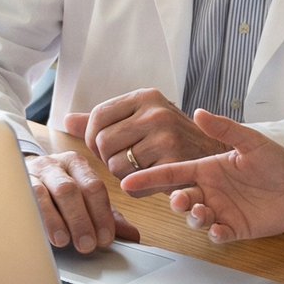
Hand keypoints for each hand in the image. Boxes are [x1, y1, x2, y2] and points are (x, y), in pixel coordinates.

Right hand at [26, 151, 140, 253]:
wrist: (15, 175)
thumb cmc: (55, 192)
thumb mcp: (82, 199)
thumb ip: (106, 216)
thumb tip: (133, 236)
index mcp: (77, 165)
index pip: (93, 187)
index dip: (101, 215)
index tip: (105, 239)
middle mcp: (54, 165)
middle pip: (69, 190)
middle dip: (80, 220)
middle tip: (87, 245)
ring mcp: (30, 174)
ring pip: (42, 194)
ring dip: (54, 220)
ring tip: (63, 241)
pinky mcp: (11, 186)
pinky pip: (19, 200)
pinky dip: (31, 218)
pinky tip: (37, 234)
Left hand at [67, 89, 218, 182]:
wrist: (215, 154)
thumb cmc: (174, 138)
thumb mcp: (142, 119)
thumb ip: (105, 120)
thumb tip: (67, 120)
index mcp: (145, 97)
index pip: (98, 115)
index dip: (92, 137)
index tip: (103, 147)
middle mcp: (155, 112)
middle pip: (102, 141)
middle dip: (106, 158)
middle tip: (124, 161)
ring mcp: (165, 136)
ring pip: (115, 164)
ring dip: (122, 175)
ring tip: (140, 169)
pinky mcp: (172, 161)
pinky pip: (133, 182)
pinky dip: (137, 187)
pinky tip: (151, 179)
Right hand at [122, 111, 283, 241]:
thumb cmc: (277, 163)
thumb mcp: (252, 142)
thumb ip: (225, 129)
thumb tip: (199, 111)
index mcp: (208, 169)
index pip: (173, 172)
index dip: (150, 177)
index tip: (126, 179)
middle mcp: (210, 191)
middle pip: (180, 197)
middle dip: (174, 200)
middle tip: (179, 200)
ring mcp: (220, 211)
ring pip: (194, 218)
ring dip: (193, 217)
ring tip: (202, 212)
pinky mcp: (234, 229)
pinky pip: (217, 234)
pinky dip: (215, 234)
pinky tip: (220, 229)